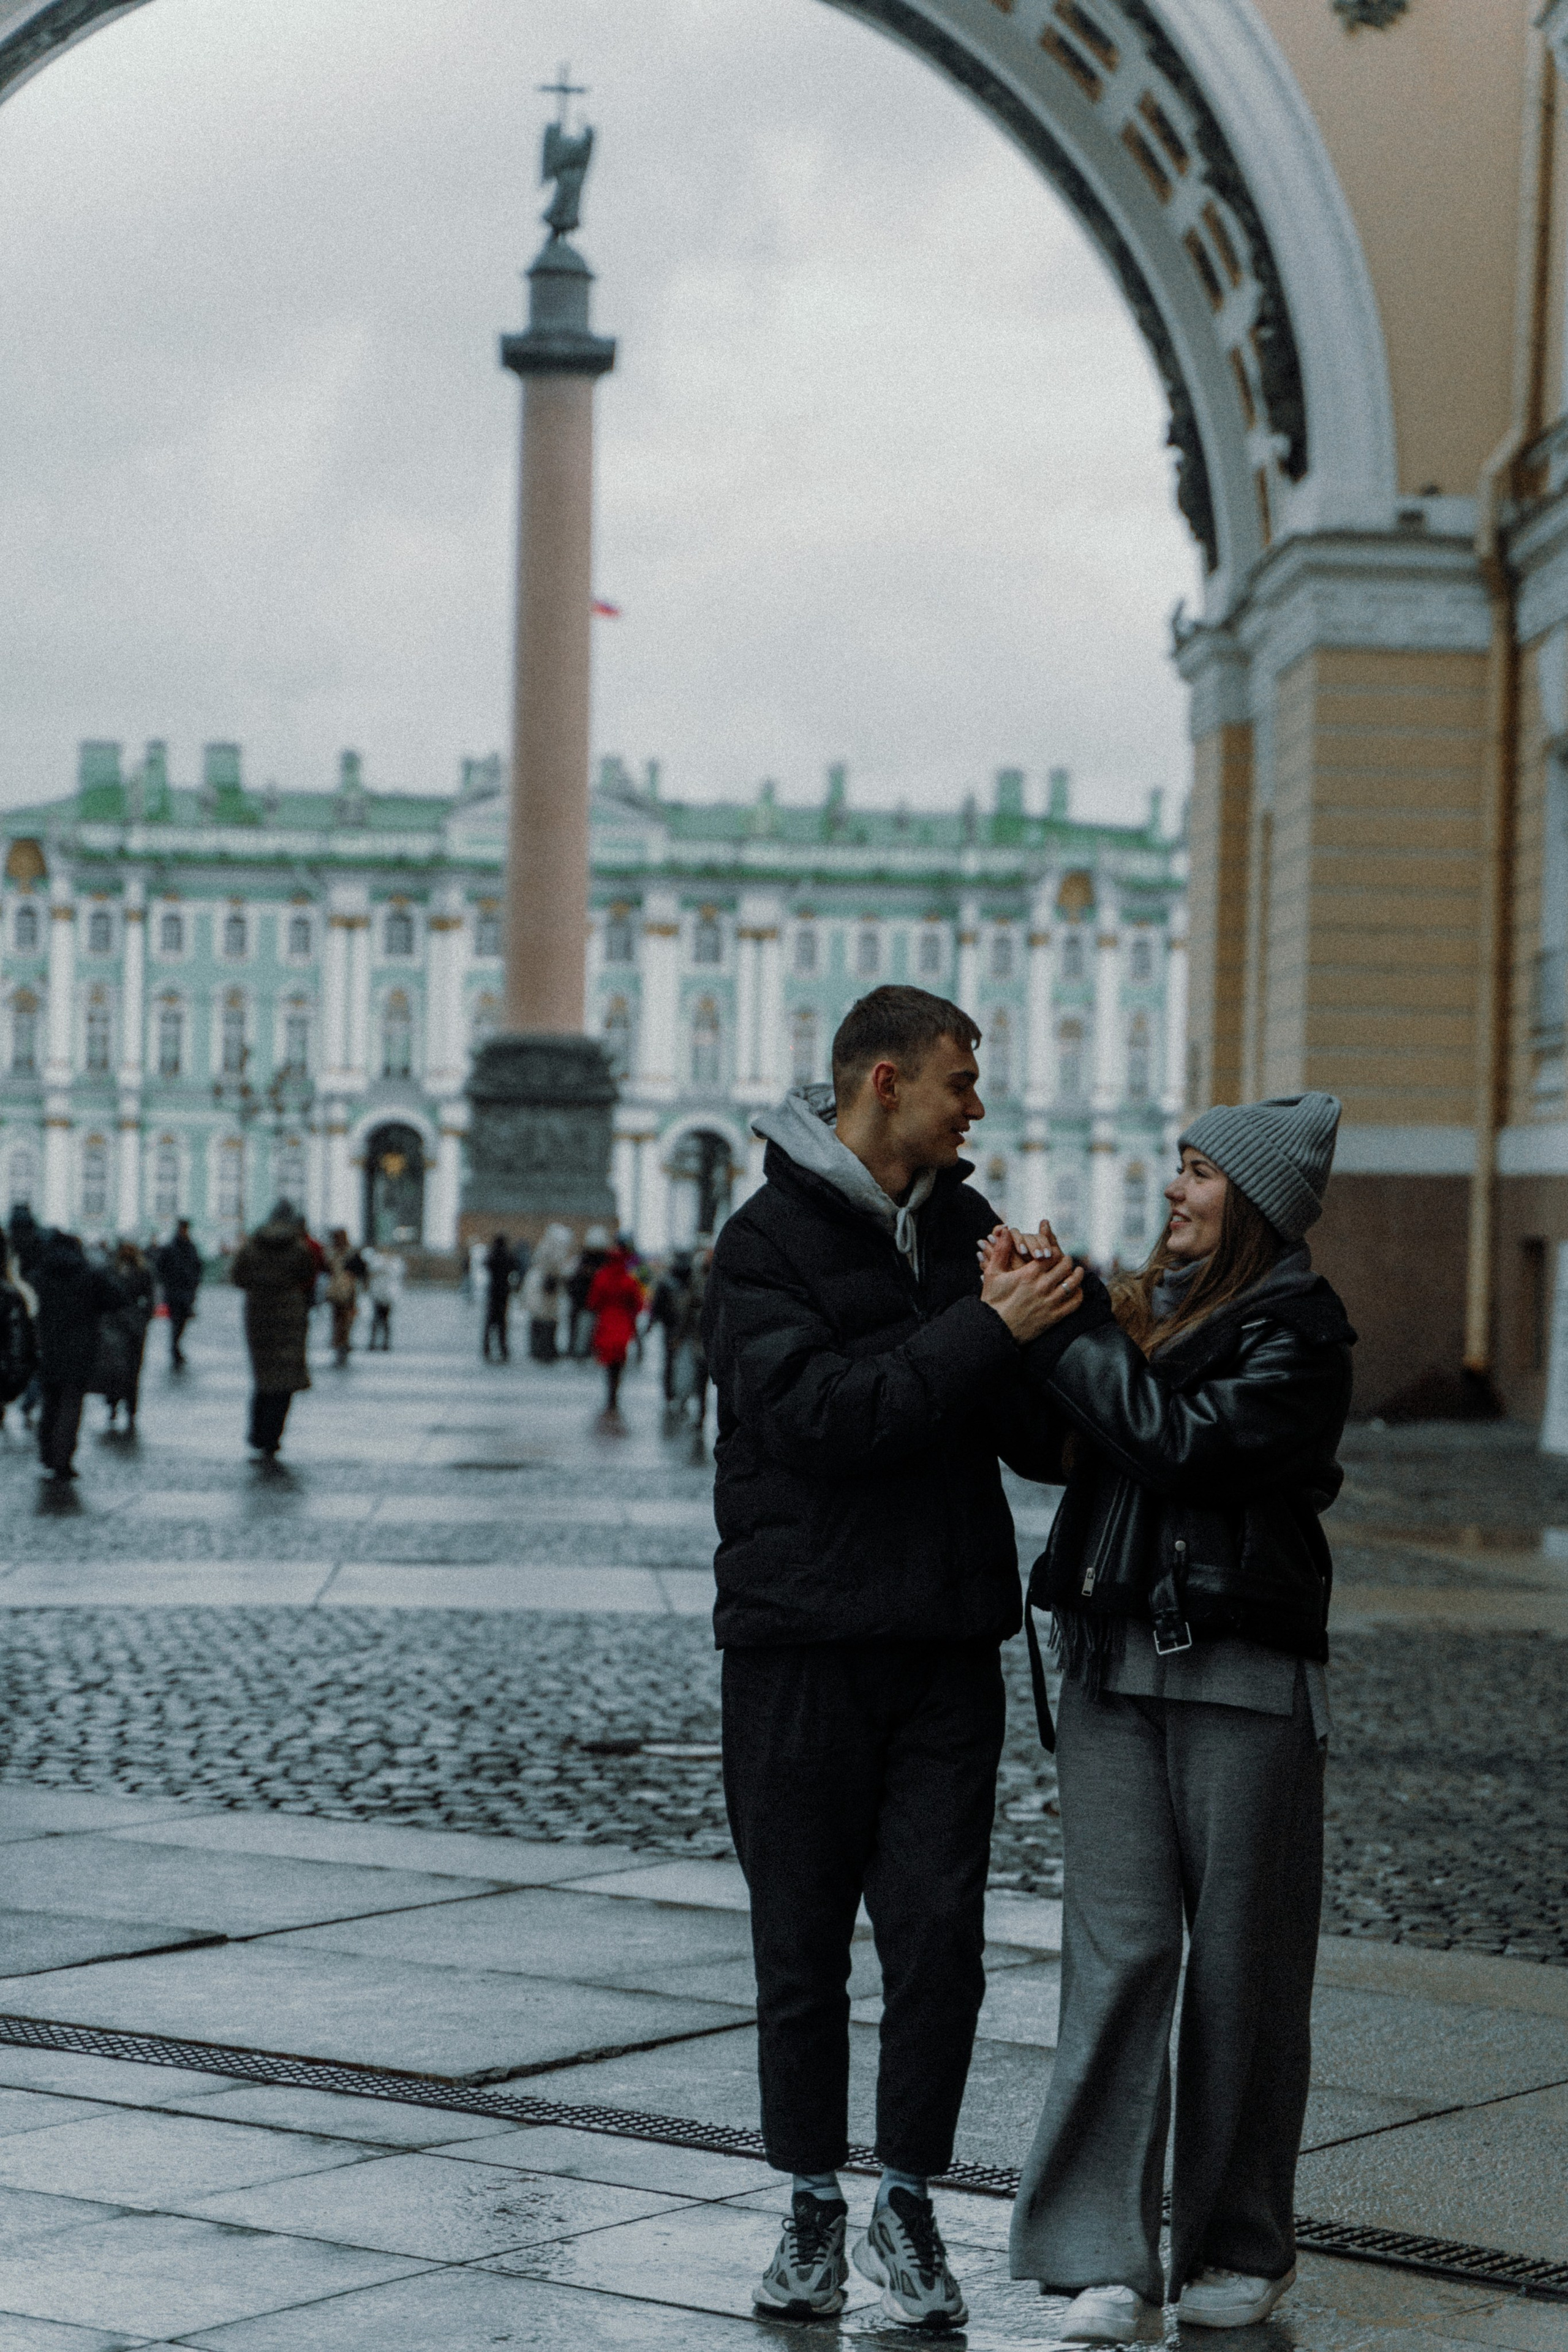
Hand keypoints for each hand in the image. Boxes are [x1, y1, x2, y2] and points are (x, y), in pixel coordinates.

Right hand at [981, 1225, 1085, 1343]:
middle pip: (1065, 1267)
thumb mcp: (992, 1273)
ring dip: (1077, 1275)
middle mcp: (1042, 1286)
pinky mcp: (1054, 1316)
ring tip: (1077, 1271)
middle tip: (1067, 1260)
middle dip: (1067, 1261)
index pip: (1052, 1255)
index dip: (1055, 1251)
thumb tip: (1005, 1230)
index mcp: (1028, 1274)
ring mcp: (1049, 1302)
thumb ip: (1001, 1250)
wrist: (995, 1329)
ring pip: (1072, 1283)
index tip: (1054, 1252)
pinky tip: (1076, 1290)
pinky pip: (1074, 1303)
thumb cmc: (992, 1300)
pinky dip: (1078, 1294)